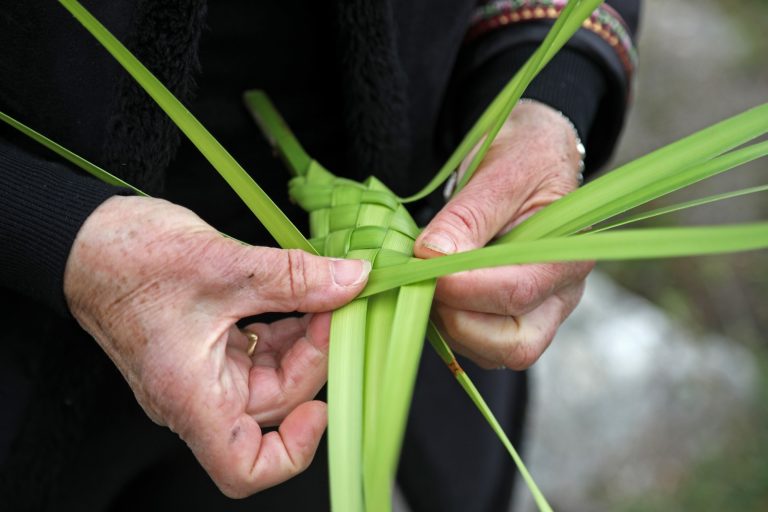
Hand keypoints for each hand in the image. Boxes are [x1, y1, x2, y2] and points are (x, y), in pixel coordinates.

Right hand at [63, 196, 368, 496]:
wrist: (88, 239)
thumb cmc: (128, 260)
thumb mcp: (224, 264)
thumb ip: (295, 278)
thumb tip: (351, 281)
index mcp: (190, 395)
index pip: (243, 468)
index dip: (292, 451)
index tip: (320, 407)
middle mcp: (196, 394)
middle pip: (275, 407)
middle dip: (313, 357)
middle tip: (335, 306)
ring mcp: (203, 373)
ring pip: (272, 376)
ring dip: (303, 339)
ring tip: (320, 293)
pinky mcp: (207, 349)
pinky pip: (259, 352)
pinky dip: (284, 327)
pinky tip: (299, 295)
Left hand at [415, 100, 592, 369]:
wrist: (529, 159)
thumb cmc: (524, 156)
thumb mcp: (501, 169)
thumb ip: (469, 215)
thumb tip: (431, 255)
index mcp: (568, 255)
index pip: (516, 292)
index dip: (462, 286)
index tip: (420, 262)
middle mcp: (560, 295)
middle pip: (512, 344)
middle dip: (456, 319)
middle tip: (421, 277)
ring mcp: (537, 313)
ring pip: (491, 351)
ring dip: (447, 325)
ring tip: (424, 279)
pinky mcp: (509, 319)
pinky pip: (478, 344)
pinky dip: (447, 325)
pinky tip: (432, 289)